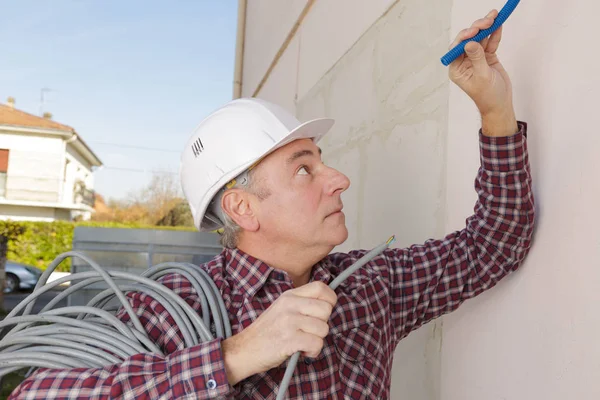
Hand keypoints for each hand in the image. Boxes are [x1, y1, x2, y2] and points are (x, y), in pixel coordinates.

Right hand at [222, 281, 336, 384]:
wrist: (244, 349)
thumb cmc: (266, 332)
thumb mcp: (282, 309)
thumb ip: (301, 304)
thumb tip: (327, 306)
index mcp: (289, 295)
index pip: (321, 287)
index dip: (329, 300)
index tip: (323, 313)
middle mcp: (290, 305)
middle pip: (326, 309)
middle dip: (323, 324)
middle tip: (309, 331)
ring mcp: (289, 321)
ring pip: (323, 328)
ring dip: (317, 340)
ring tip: (303, 343)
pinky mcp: (289, 339)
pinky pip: (317, 344)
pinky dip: (313, 352)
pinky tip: (302, 351)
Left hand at [449, 9, 517, 136]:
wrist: (500, 104)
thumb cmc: (488, 96)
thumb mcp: (482, 77)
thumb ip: (477, 58)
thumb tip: (470, 43)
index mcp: (457, 69)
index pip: (457, 48)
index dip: (465, 37)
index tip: (474, 30)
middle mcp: (464, 62)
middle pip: (468, 40)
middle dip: (477, 29)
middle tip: (488, 20)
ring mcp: (476, 58)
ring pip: (480, 39)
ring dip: (487, 28)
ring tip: (494, 16)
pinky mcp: (487, 57)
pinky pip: (490, 43)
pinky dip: (494, 34)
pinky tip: (498, 24)